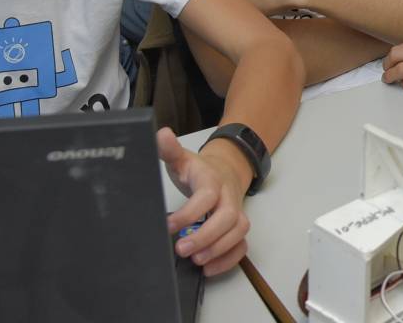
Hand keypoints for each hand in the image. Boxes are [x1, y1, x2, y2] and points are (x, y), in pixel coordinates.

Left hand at [158, 127, 250, 275]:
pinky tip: (208, 268)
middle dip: (206, 236)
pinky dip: (229, 259)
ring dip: (219, 249)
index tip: (168, 225)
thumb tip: (161, 134)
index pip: (206, 196)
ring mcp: (236, 213)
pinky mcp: (238, 229)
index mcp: (212, 180)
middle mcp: (228, 197)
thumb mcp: (182, 159)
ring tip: (195, 260)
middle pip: (227, 217)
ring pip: (239, 232)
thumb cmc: (198, 171)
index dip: (189, 213)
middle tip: (181, 249)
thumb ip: (170, 150)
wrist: (224, 171)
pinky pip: (242, 246)